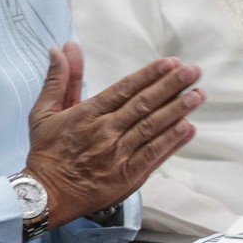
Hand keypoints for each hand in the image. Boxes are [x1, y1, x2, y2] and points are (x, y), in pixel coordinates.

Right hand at [24, 41, 203, 227]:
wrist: (46, 195)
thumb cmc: (46, 152)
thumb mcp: (44, 111)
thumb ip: (59, 78)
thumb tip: (64, 47)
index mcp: (88, 114)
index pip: (125, 89)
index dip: (149, 75)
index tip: (169, 62)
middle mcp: (106, 132)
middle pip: (144, 104)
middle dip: (171, 86)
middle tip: (193, 71)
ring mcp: (118, 155)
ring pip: (152, 127)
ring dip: (177, 110)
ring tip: (198, 95)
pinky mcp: (127, 176)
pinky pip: (153, 155)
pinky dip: (172, 141)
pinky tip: (188, 128)